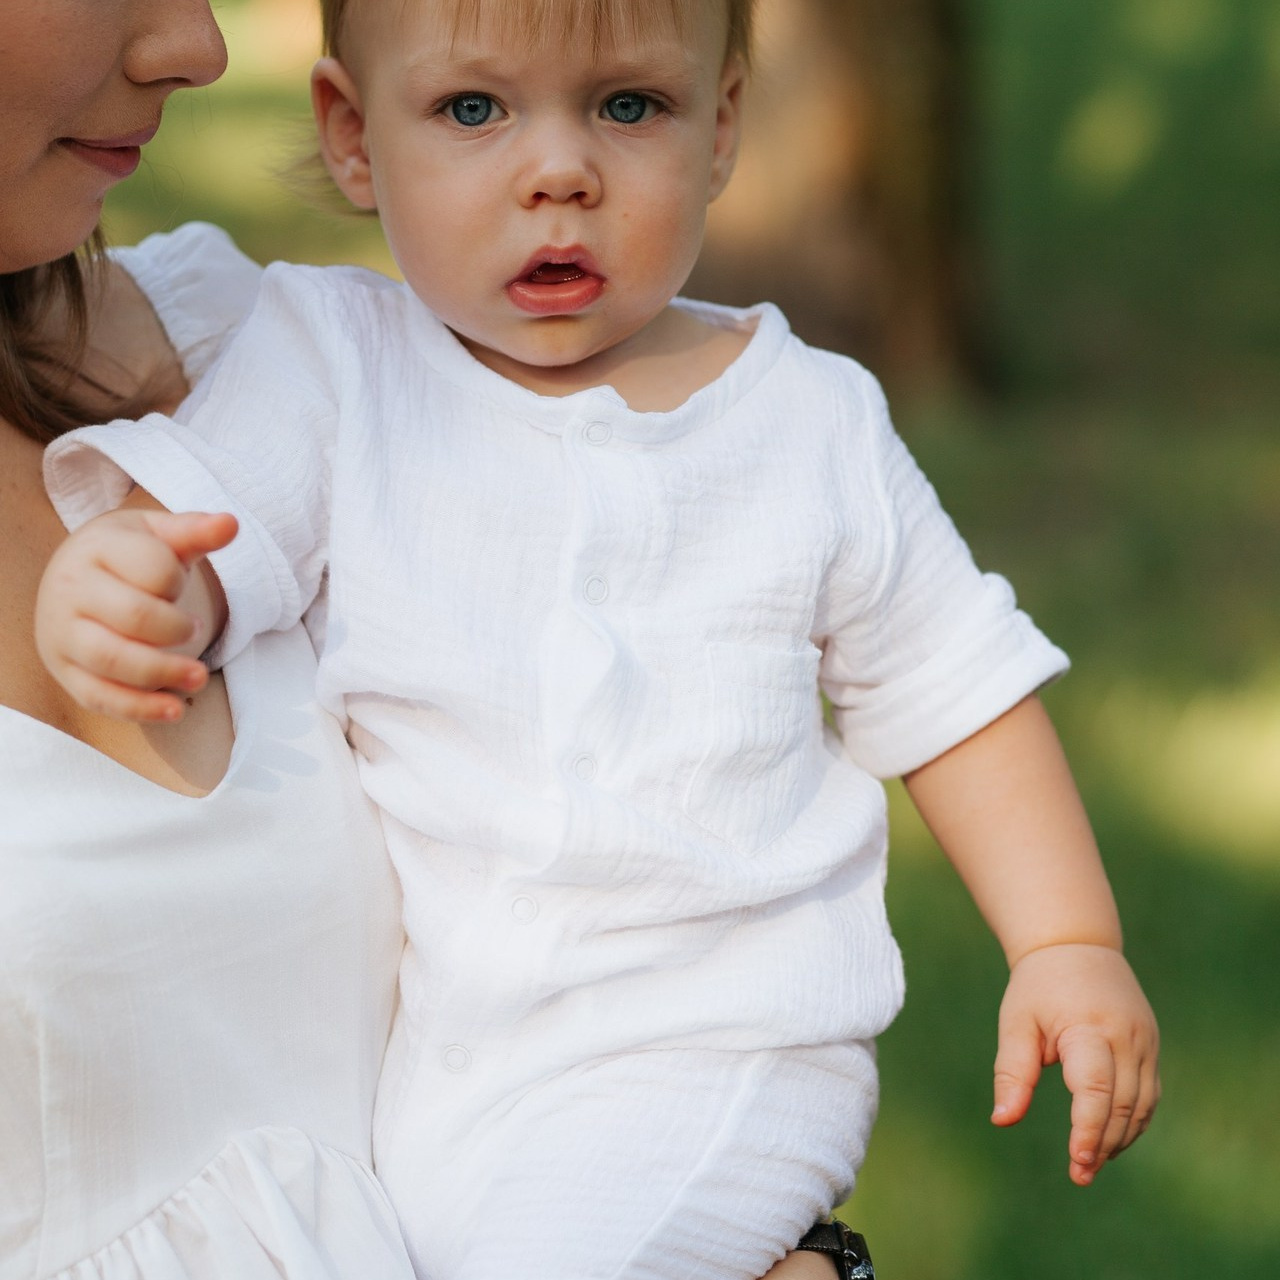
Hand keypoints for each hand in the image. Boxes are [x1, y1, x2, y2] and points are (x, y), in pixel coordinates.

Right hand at [35, 507, 236, 722]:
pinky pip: (100, 697)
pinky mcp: (66, 671)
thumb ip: (194, 531)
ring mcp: (63, 633)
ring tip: (199, 676)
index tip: (178, 584)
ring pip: (114, 660)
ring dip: (164, 673)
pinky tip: (175, 710)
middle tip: (198, 630)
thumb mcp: (158, 535)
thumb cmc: (127, 555)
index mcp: (98, 548)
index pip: (153, 570)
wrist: (74, 576)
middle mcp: (71, 589)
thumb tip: (231, 524)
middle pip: (135, 617)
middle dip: (178, 629)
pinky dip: (140, 708)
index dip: (178, 582)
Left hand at [991, 942, 1159, 1185]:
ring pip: (1141, 1104)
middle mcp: (1126, 1037)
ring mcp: (1145, 1041)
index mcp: (1089, 1028)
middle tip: (1079, 1175)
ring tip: (1091, 1164)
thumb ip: (1012, 1072)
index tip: (1076, 1162)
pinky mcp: (1151, 1045)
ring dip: (1120, 1138)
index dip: (1088, 1129)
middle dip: (1102, 1143)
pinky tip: (1110, 1139)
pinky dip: (1132, 1120)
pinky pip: (1148, 1093)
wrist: (1076, 945)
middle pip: (1122, 1104)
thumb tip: (1002, 1120)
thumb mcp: (1017, 1023)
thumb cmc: (1038, 987)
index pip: (1096, 1088)